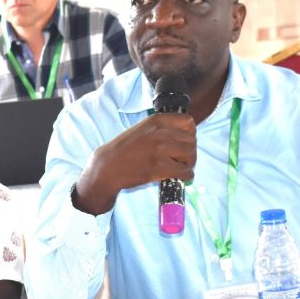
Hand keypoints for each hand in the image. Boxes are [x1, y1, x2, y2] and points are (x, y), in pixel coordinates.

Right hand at [74, 112, 196, 214]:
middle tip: (183, 160)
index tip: (184, 142)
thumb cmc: (124, 149)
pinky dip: (186, 176)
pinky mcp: (160, 168)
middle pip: (191, 141)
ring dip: (189, 164)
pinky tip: (180, 177)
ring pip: (190, 156)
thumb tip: (183, 135)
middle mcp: (160, 133)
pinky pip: (185, 172)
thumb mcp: (142, 129)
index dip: (190, 134)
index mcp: (157, 120)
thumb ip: (161, 128)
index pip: (188, 122)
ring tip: (181, 168)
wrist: (108, 166)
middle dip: (190, 151)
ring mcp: (160, 150)